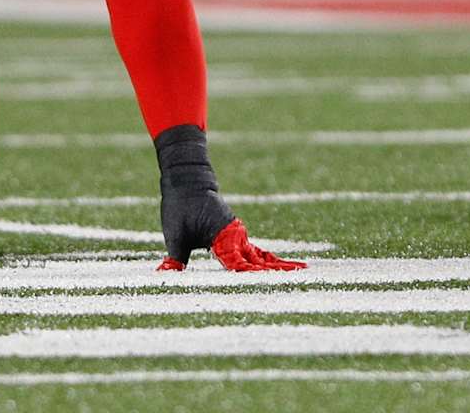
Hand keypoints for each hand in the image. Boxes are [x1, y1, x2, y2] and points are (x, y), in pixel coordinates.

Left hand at [154, 124, 305, 271]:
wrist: (188, 178)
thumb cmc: (180, 204)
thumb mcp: (175, 233)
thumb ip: (175, 259)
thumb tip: (167, 276)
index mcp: (222, 235)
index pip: (238, 265)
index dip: (249, 279)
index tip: (265, 290)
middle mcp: (234, 235)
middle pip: (257, 260)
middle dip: (276, 272)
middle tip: (302, 278)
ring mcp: (236, 234)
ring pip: (259, 255)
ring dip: (275, 265)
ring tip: (300, 272)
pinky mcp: (233, 234)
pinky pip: (252, 250)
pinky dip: (264, 258)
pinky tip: (273, 266)